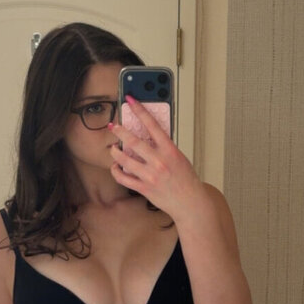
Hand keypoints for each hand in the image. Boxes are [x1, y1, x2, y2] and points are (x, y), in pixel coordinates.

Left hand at [108, 97, 206, 221]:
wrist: (190, 203)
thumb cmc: (186, 180)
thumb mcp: (179, 158)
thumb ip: (164, 147)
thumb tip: (148, 136)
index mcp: (170, 150)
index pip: (152, 124)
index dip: (140, 110)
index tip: (131, 100)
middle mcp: (159, 162)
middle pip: (133, 141)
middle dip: (120, 131)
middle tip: (113, 126)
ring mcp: (150, 176)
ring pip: (125, 160)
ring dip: (115, 152)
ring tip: (113, 148)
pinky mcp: (144, 188)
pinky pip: (124, 178)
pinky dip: (116, 171)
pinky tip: (115, 166)